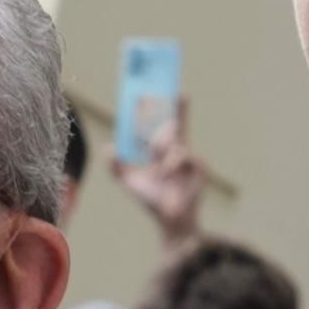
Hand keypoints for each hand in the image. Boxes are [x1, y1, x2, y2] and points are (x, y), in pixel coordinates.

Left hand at [109, 99, 207, 252]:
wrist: (168, 219)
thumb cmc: (151, 200)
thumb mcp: (128, 181)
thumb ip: (115, 166)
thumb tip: (108, 147)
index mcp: (166, 150)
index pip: (171, 122)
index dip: (175, 106)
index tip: (177, 89)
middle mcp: (180, 150)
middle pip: (173, 126)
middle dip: (162, 128)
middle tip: (155, 134)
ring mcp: (191, 159)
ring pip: (175, 142)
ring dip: (163, 154)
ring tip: (159, 170)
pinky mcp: (200, 168)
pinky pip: (185, 155)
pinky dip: (171, 165)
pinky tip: (165, 175)